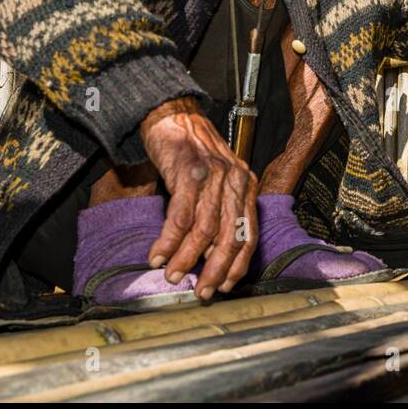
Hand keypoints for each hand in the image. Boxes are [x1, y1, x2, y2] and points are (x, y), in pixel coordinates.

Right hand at [139, 97, 258, 299]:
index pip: (250, 233)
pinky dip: (168, 241)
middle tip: (203, 292)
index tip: (226, 285)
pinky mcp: (189, 172)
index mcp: (246, 186)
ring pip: (205, 229)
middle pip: (231, 236)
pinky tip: (157, 255)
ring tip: (172, 275)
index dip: (238, 264)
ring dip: (187, 258)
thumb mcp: (217, 182)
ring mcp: (213, 176)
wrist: (173, 116)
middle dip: (216, 269)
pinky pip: (180, 216)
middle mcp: (236, 181)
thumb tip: (211, 257)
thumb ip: (219, 213)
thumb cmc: (193, 155)